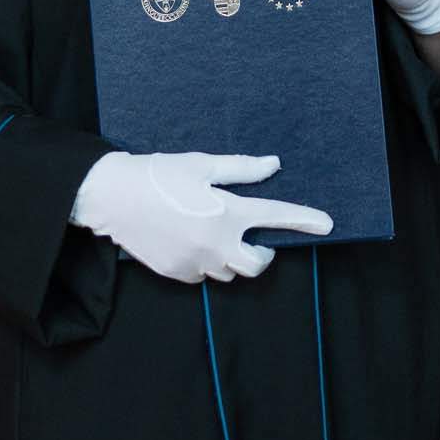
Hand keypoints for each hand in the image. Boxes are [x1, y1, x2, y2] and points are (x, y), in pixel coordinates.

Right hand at [68, 152, 331, 284]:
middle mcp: (216, 243)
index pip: (276, 218)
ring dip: (233, 256)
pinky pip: (204, 274)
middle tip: (256, 238)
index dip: (305, 220)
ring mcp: (196, 262)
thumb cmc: (159, 174)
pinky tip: (192, 241)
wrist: (113, 197)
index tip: (327, 224)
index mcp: (226, 212)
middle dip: (263, 253)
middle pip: (257, 264)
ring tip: (215, 232)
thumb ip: (241, 169)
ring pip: (230, 271)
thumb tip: (273, 166)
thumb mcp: (202, 164)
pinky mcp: (177, 273)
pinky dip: (207, 261)